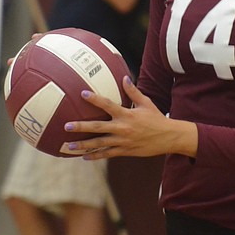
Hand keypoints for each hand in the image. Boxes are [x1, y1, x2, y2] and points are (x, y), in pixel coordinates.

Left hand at [63, 76, 197, 159]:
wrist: (168, 138)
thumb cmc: (157, 118)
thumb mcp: (146, 103)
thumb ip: (133, 91)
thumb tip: (124, 77)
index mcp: (126, 114)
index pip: (107, 104)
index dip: (95, 99)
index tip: (82, 93)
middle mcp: (122, 128)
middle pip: (97, 127)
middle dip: (81, 127)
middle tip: (66, 126)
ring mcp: (122, 141)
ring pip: (99, 144)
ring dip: (83, 145)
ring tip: (68, 146)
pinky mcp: (125, 151)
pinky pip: (107, 154)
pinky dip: (95, 156)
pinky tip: (84, 157)